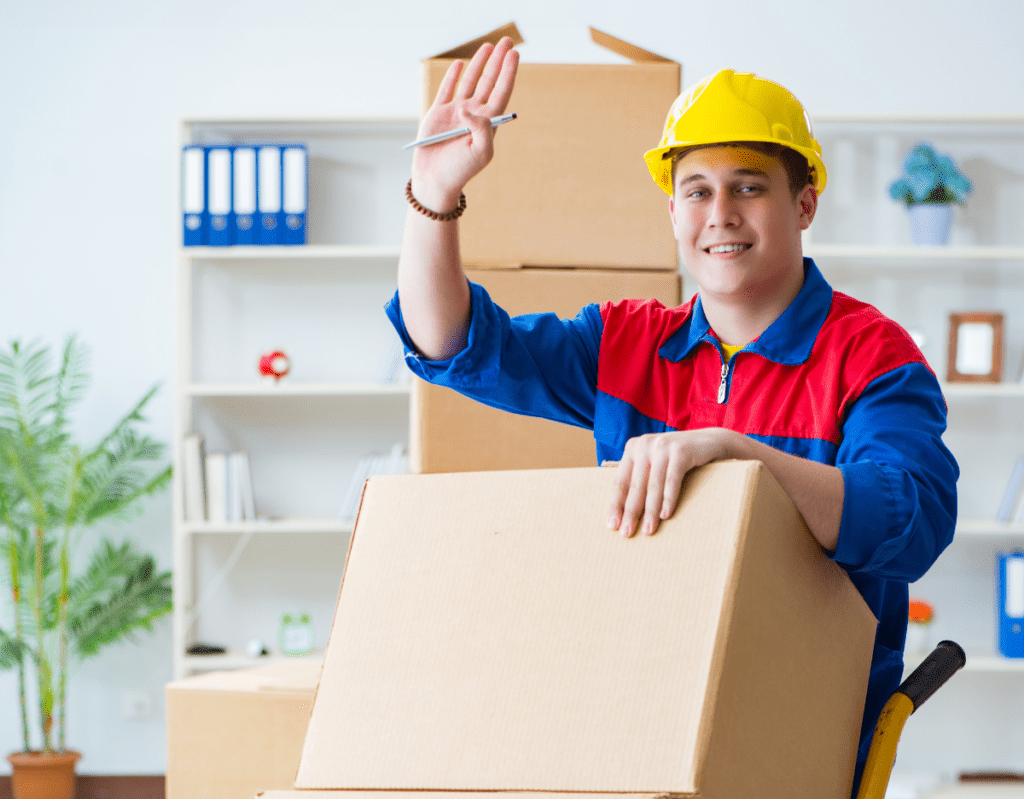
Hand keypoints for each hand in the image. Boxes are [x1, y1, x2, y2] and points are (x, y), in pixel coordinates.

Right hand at [410, 37, 518, 212]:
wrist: (435, 180)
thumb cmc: (460, 170)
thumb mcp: (481, 153)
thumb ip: (482, 130)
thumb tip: (469, 108)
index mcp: (488, 123)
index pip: (501, 92)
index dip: (508, 73)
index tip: (514, 55)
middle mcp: (474, 114)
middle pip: (489, 82)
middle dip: (498, 62)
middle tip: (507, 41)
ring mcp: (456, 112)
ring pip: (470, 81)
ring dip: (479, 63)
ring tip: (488, 46)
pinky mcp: (438, 113)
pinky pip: (447, 89)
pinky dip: (453, 76)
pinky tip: (460, 64)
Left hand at [607, 428, 737, 537]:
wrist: (711, 441)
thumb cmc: (678, 458)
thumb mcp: (655, 463)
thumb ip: (640, 477)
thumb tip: (625, 512)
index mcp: (633, 448)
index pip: (620, 481)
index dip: (616, 505)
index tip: (612, 525)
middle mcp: (644, 445)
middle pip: (635, 486)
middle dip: (631, 512)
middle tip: (626, 533)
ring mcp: (662, 446)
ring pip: (653, 485)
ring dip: (650, 511)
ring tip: (648, 530)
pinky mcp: (680, 451)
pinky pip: (672, 480)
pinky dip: (668, 499)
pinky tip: (665, 516)